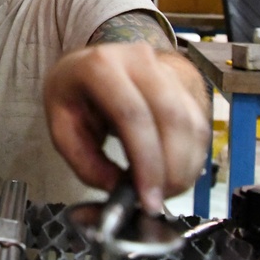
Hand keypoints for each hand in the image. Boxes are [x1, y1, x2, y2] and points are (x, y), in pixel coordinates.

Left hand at [43, 42, 209, 213]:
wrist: (95, 64)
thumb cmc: (74, 94)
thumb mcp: (61, 124)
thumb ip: (83, 160)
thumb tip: (117, 188)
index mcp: (100, 66)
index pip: (132, 114)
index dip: (145, 159)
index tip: (147, 196)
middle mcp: (138, 60)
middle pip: (170, 117)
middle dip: (171, 168)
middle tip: (159, 199)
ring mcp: (165, 69)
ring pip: (190, 122)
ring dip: (185, 166)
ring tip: (166, 192)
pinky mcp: (183, 85)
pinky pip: (198, 124)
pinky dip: (192, 157)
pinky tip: (177, 176)